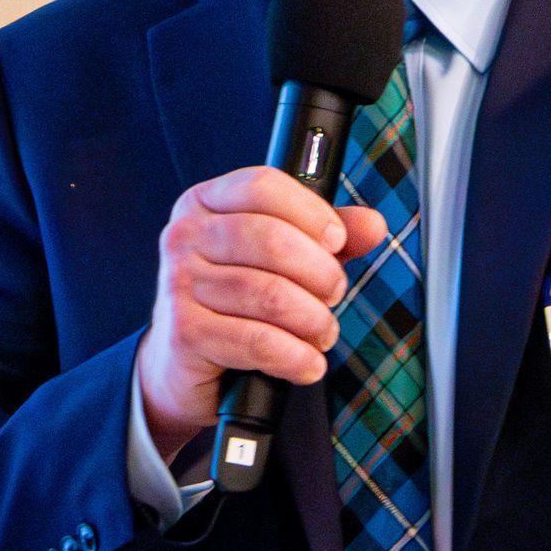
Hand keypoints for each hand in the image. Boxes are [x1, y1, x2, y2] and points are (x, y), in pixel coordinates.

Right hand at [136, 168, 386, 463]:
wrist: (184, 361)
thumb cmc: (238, 299)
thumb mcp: (282, 257)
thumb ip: (328, 236)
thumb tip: (373, 225)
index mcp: (205, 202)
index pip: (262, 186)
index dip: (311, 212)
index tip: (338, 241)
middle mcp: (184, 235)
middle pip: (270, 238)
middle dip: (320, 272)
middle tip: (335, 294)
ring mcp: (178, 283)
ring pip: (269, 294)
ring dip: (313, 320)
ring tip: (323, 332)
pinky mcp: (183, 332)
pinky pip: (257, 341)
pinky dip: (295, 357)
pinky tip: (307, 364)